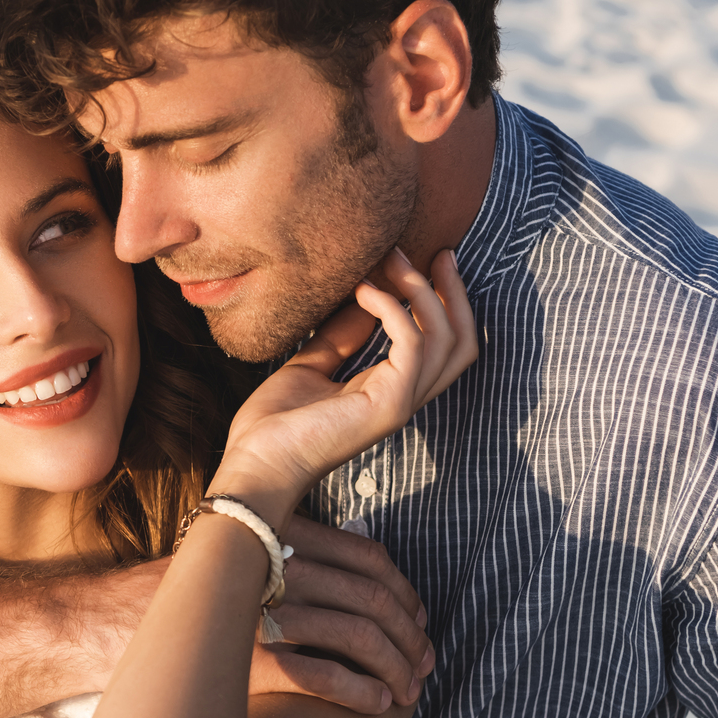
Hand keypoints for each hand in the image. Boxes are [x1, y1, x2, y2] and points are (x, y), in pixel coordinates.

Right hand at [79, 535, 429, 716]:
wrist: (91, 624)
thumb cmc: (164, 601)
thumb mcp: (228, 563)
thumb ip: (279, 560)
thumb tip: (341, 579)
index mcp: (272, 532)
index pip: (364, 553)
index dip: (403, 590)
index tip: (419, 622)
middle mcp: (269, 560)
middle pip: (368, 592)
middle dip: (407, 633)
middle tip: (423, 664)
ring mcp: (253, 605)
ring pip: (351, 630)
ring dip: (389, 663)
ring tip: (402, 690)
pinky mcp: (237, 654)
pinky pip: (314, 669)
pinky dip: (353, 688)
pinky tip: (371, 703)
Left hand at [213, 248, 477, 524]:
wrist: (254, 465)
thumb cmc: (273, 425)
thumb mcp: (311, 364)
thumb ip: (341, 334)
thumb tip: (364, 293)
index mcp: (390, 392)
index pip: (442, 347)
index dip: (444, 303)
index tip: (427, 261)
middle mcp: (404, 399)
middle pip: (462, 342)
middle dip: (454, 294)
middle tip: (438, 252)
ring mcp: (400, 404)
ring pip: (446, 339)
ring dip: (422, 292)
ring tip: (391, 259)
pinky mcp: (388, 406)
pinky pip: (412, 344)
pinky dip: (392, 308)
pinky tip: (363, 290)